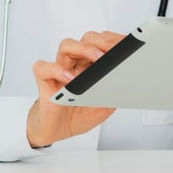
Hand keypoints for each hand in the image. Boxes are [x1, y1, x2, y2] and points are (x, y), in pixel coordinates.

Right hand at [27, 31, 122, 147]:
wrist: (57, 131)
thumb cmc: (78, 115)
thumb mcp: (104, 108)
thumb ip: (113, 96)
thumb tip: (125, 85)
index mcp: (91, 67)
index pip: (102, 44)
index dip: (114, 41)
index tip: (128, 44)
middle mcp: (76, 64)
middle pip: (86, 40)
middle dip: (103, 42)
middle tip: (115, 51)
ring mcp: (60, 70)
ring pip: (67, 46)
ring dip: (84, 48)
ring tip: (97, 58)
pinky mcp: (45, 81)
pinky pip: (44, 68)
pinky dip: (56, 70)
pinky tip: (69, 79)